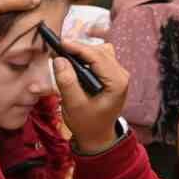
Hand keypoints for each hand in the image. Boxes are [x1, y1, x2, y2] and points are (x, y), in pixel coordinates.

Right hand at [53, 39, 129, 154]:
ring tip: (65, 55)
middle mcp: (121, 75)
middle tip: (57, 49)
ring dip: (83, 51)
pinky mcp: (112, 75)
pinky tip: (74, 62)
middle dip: (78, 48)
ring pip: (100, 52)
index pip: (97, 56)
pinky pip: (100, 58)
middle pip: (99, 51)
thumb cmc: (87, 123)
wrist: (97, 136)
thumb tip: (59, 60)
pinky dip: (86, 57)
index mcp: (117, 82)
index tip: (59, 43)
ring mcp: (118, 74)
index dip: (78, 47)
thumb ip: (67, 82)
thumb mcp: (74, 105)